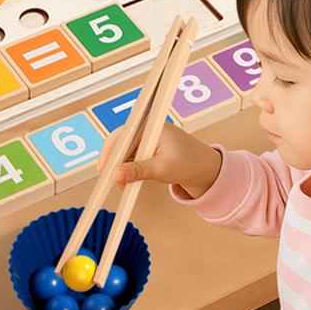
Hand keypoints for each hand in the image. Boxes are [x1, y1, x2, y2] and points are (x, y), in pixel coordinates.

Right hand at [96, 123, 221, 197]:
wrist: (207, 170)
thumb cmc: (190, 163)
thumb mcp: (162, 169)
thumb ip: (138, 171)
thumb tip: (116, 176)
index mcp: (150, 125)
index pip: (122, 134)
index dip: (110, 151)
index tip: (103, 168)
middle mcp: (146, 128)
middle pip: (121, 142)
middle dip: (114, 161)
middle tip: (109, 179)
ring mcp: (147, 137)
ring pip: (124, 150)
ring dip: (120, 166)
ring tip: (121, 184)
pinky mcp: (148, 147)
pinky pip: (131, 156)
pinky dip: (128, 168)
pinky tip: (127, 180)